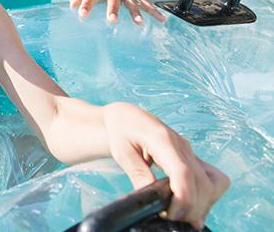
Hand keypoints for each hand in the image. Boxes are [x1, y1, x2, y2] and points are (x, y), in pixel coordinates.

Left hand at [70, 0, 166, 24]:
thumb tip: (71, 5)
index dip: (86, 4)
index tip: (82, 14)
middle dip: (113, 9)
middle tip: (112, 20)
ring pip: (132, 2)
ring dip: (135, 12)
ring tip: (139, 23)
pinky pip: (147, 5)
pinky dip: (154, 12)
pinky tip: (162, 20)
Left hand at [104, 103, 229, 228]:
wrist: (128, 117)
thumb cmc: (122, 131)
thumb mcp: (122, 152)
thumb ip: (138, 174)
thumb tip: (150, 197)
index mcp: (162, 140)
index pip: (184, 172)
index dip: (183, 198)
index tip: (170, 214)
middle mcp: (182, 146)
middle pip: (203, 183)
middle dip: (191, 207)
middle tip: (170, 217)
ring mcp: (190, 152)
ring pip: (214, 183)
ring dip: (202, 204)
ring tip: (180, 214)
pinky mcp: (194, 159)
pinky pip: (213, 180)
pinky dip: (208, 197)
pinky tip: (190, 206)